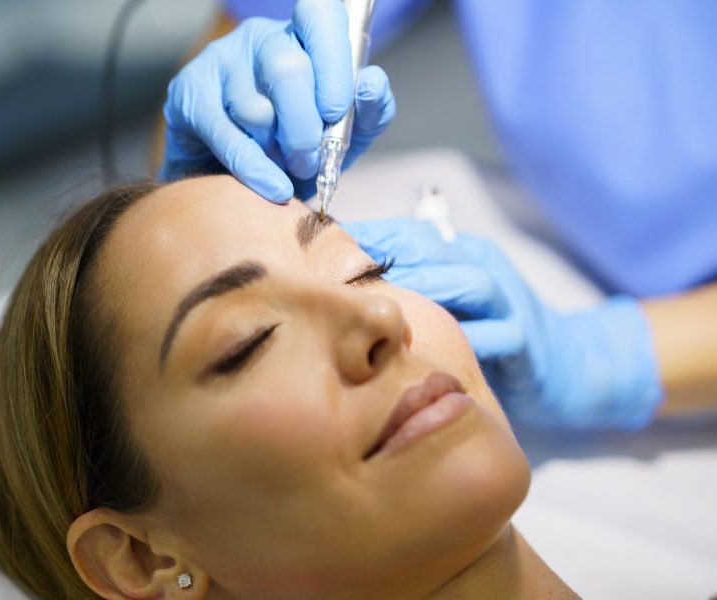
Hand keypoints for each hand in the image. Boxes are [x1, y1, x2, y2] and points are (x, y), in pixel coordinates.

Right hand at [160, 0, 395, 201]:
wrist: (238, 189)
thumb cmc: (296, 153)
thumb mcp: (344, 137)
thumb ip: (368, 112)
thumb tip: (372, 82)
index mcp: (303, 37)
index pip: (320, 12)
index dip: (333, 59)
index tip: (335, 109)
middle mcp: (261, 38)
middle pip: (287, 70)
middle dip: (304, 128)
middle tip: (309, 160)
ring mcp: (221, 61)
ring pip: (257, 109)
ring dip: (277, 152)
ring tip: (281, 166)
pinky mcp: (189, 94)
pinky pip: (228, 136)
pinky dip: (256, 169)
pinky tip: (272, 187)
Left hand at [344, 218, 663, 428]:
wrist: (565, 364)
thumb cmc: (490, 332)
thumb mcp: (448, 304)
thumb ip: (408, 288)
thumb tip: (341, 285)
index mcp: (459, 253)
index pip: (405, 236)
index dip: (361, 242)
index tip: (314, 253)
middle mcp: (482, 266)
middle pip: (427, 251)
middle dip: (378, 260)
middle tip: (329, 277)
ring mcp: (507, 299)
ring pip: (463, 283)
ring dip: (420, 291)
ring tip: (373, 307)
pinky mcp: (525, 338)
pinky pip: (492, 334)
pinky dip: (461, 340)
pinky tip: (422, 353)